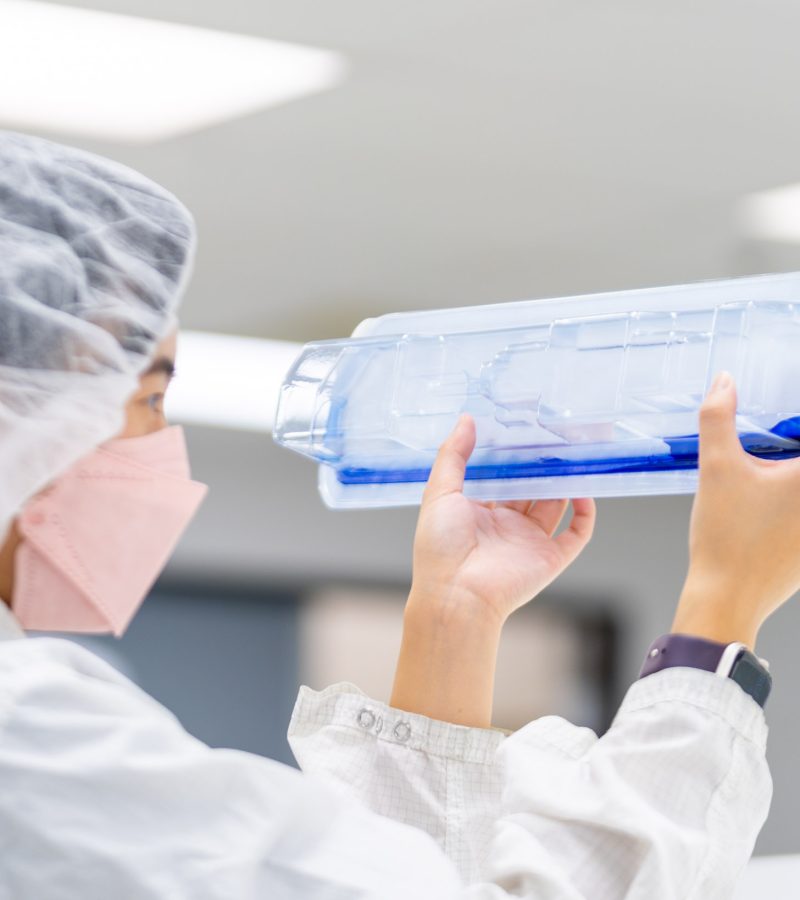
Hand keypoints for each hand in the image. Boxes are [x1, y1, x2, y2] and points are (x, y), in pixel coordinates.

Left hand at [408, 414, 595, 626]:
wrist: (456, 595)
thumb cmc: (440, 549)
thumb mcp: (439, 492)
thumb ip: (454, 455)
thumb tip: (467, 420)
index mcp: (478, 511)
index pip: (501, 477)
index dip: (513, 455)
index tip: (524, 428)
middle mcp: (506, 525)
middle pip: (531, 488)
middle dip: (543, 464)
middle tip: (555, 435)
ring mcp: (529, 541)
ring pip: (555, 504)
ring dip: (565, 482)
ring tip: (574, 454)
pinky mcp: (550, 557)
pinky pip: (576, 533)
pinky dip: (585, 513)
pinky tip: (583, 491)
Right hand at [673, 371, 799, 647]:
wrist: (727, 598)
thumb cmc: (726, 539)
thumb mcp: (716, 468)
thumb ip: (718, 418)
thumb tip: (724, 382)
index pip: (799, 434)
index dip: (787, 427)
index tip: (779, 427)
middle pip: (795, 457)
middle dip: (784, 446)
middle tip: (771, 437)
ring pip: (795, 485)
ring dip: (783, 473)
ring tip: (763, 466)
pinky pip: (796, 511)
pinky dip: (785, 497)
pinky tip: (763, 497)